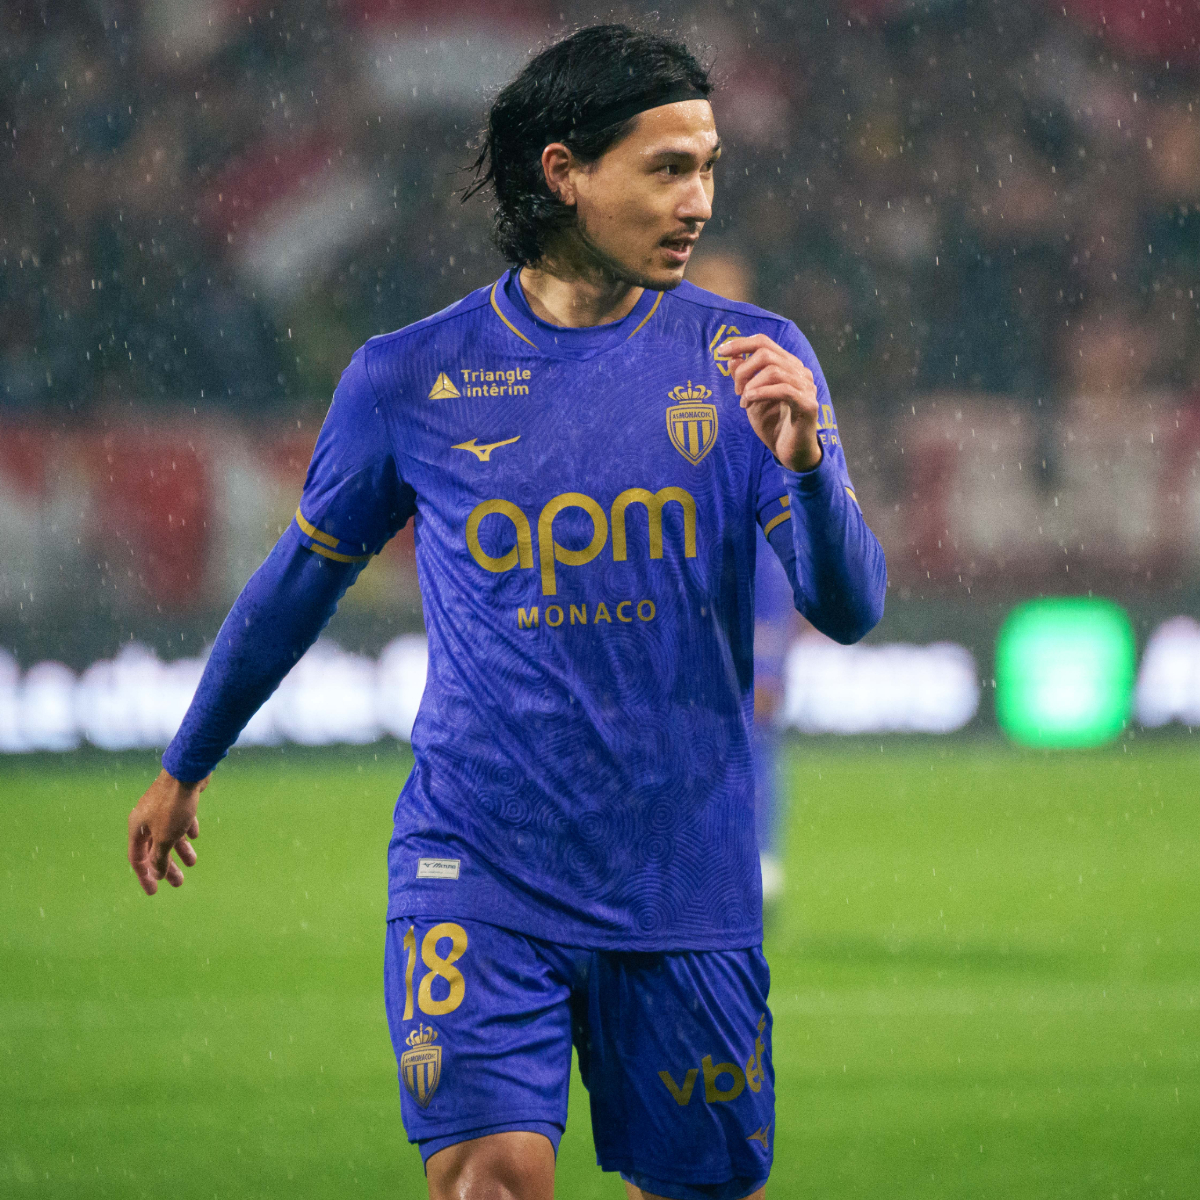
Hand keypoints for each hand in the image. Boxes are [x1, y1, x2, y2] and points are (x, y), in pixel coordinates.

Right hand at [128, 768, 208, 894]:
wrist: (187, 772)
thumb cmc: (173, 806)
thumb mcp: (165, 838)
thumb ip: (159, 857)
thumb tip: (156, 874)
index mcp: (137, 828)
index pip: (137, 859)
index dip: (145, 876)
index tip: (154, 892)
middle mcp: (146, 818)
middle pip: (155, 849)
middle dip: (166, 866)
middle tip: (179, 883)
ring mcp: (161, 808)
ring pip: (169, 835)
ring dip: (180, 850)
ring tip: (193, 862)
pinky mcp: (176, 800)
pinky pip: (179, 820)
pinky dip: (185, 830)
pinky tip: (194, 835)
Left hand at [718, 333, 822, 472]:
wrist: (791, 453)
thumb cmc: (773, 425)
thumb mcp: (751, 399)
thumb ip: (744, 379)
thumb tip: (732, 359)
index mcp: (787, 366)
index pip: (764, 342)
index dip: (741, 343)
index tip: (720, 351)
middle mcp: (799, 371)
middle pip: (766, 353)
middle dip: (743, 370)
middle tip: (736, 390)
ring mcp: (806, 387)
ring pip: (773, 370)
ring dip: (751, 385)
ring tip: (744, 401)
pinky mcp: (808, 404)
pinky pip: (784, 390)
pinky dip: (761, 393)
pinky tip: (749, 401)